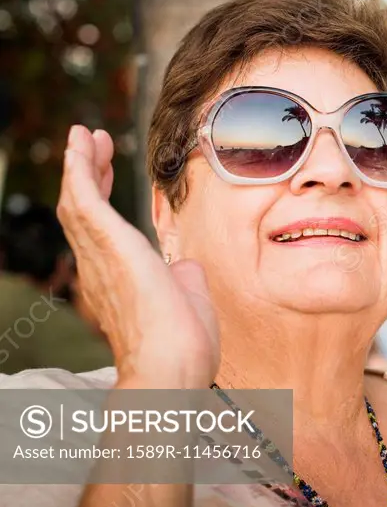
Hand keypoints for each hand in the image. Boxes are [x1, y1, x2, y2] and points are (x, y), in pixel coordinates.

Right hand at [57, 125, 218, 387]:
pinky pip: (86, 203)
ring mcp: (100, 259)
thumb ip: (183, 277)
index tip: (103, 167)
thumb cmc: (183, 347)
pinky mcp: (109, 249)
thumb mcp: (187, 301)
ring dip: (82, 165)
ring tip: (87, 136)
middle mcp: (100, 268)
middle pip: (84, 210)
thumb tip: (185, 264)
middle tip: (92, 141)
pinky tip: (82, 149)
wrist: (173, 370)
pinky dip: (80, 173)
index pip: (102, 229)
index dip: (99, 195)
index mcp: (119, 279)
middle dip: (87, 172)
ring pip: (79, 202)